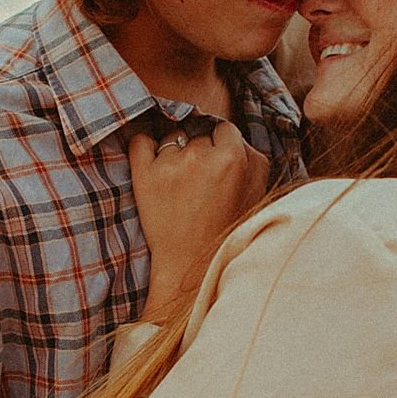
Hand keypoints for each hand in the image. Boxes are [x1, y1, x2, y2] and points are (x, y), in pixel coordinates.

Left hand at [127, 121, 269, 321]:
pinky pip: (140, 141)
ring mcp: (171, 164)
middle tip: (198, 184)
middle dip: (198, 152)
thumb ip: (252, 157)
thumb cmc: (228, 231)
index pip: (223, 129)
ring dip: (173, 153)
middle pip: (197, 134)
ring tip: (178, 186)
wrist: (193, 268)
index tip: (215, 166)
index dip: (219, 146)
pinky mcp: (144, 175)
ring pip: (171, 138)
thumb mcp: (256, 191)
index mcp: (234, 159)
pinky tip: (152, 166)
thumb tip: (229, 134)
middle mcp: (201, 156)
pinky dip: (143, 147)